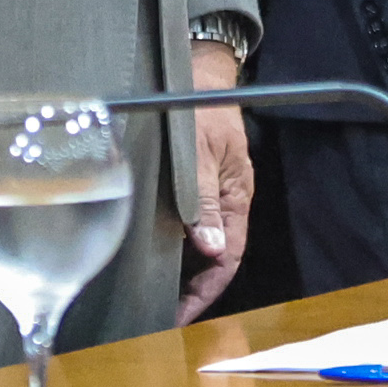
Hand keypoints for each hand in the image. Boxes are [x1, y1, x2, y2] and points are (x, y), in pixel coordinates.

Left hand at [178, 40, 256, 323]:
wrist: (199, 70)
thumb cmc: (201, 106)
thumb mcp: (201, 151)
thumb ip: (202, 197)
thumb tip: (210, 248)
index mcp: (235, 196)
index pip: (227, 257)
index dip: (205, 291)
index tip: (181, 316)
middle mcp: (225, 200)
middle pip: (213, 257)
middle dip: (192, 289)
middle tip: (161, 314)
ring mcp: (210, 192)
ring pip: (199, 244)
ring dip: (181, 270)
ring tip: (154, 294)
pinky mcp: (194, 183)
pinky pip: (188, 224)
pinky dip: (174, 245)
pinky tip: (152, 255)